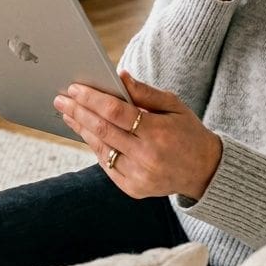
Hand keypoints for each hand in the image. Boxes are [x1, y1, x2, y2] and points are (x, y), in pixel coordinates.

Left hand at [53, 71, 221, 200]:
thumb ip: (145, 92)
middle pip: (102, 130)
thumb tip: (119, 76)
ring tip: (68, 114)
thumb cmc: (187, 131)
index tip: (75, 88)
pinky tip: (86, 133)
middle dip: (78, 112)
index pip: (116, 112)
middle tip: (61, 99)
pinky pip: (107, 165)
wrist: (205, 170)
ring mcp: (139, 175)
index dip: (92, 99)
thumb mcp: (174, 105)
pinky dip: (95, 147)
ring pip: (101, 149)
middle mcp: (147, 156)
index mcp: (158, 132)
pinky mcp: (133, 189)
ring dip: (81, 129)